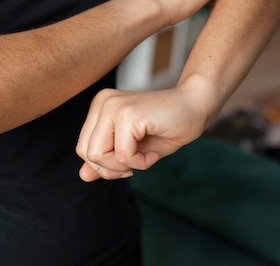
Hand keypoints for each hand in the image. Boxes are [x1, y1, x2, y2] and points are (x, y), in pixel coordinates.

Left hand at [75, 86, 209, 181]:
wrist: (196, 106)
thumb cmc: (166, 128)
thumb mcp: (132, 149)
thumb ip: (106, 160)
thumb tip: (82, 176)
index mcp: (99, 107)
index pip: (83, 148)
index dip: (105, 165)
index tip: (129, 162)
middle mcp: (102, 103)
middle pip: (86, 153)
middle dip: (112, 168)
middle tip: (137, 162)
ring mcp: (113, 106)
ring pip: (98, 155)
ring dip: (125, 166)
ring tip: (146, 156)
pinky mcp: (128, 114)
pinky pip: (123, 155)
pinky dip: (140, 163)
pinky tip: (154, 152)